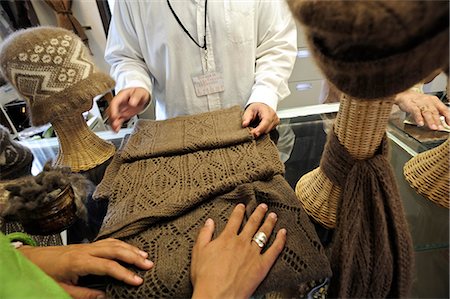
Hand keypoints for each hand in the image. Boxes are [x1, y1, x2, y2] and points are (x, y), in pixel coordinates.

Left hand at [19, 238, 152, 298]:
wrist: (32, 258)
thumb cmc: (45, 274)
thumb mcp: (61, 289)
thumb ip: (84, 294)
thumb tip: (105, 297)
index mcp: (79, 262)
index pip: (107, 266)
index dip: (124, 274)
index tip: (137, 281)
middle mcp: (86, 250)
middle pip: (115, 250)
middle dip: (133, 257)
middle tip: (148, 264)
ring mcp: (87, 245)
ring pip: (113, 243)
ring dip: (130, 249)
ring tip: (145, 256)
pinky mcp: (87, 245)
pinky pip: (108, 241)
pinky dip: (122, 244)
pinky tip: (130, 249)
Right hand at [109, 87, 149, 131]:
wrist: (141, 95)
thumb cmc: (139, 92)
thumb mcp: (140, 93)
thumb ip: (136, 97)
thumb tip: (132, 102)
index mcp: (121, 96)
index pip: (114, 103)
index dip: (113, 110)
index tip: (115, 116)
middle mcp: (119, 103)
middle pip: (111, 110)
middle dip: (112, 118)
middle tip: (115, 124)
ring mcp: (120, 109)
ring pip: (113, 117)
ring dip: (113, 123)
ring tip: (115, 129)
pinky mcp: (123, 114)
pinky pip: (118, 120)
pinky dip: (116, 125)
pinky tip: (116, 130)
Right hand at [191, 203, 286, 298]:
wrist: (217, 296)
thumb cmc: (206, 277)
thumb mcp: (199, 252)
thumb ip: (204, 234)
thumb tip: (209, 221)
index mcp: (227, 238)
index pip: (235, 220)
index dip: (239, 211)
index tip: (243, 205)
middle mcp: (242, 242)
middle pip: (252, 223)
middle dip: (258, 213)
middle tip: (263, 206)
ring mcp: (253, 253)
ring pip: (264, 233)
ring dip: (269, 222)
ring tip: (273, 215)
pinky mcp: (262, 265)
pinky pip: (274, 250)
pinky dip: (280, 240)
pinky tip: (284, 233)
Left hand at [242, 103, 279, 136]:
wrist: (261, 107)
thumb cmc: (256, 109)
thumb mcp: (249, 111)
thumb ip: (246, 118)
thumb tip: (244, 124)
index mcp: (267, 110)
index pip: (266, 121)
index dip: (260, 129)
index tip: (253, 133)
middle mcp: (273, 116)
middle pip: (267, 128)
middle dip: (258, 132)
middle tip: (250, 133)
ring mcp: (276, 121)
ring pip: (268, 131)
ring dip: (260, 132)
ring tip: (254, 129)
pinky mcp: (275, 125)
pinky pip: (269, 131)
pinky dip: (263, 132)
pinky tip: (259, 128)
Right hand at [395, 90, 449, 129]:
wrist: (404, 95)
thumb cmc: (417, 101)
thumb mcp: (429, 105)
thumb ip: (435, 113)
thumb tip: (443, 122)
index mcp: (434, 101)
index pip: (444, 109)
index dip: (448, 117)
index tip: (449, 124)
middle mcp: (428, 102)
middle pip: (435, 112)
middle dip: (438, 121)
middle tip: (440, 128)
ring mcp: (420, 103)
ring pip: (426, 112)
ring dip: (430, 120)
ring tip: (433, 127)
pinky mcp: (411, 105)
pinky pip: (416, 112)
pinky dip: (418, 118)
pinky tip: (420, 123)